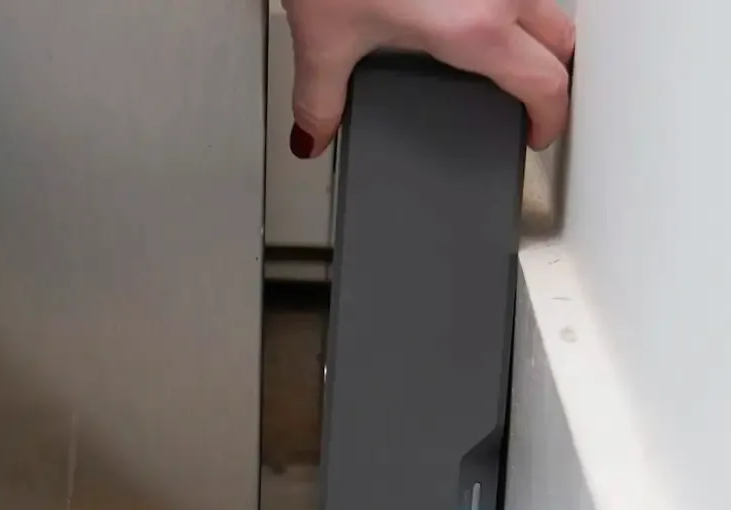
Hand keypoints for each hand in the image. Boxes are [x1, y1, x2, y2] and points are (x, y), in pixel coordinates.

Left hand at [282, 0, 575, 156]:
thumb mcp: (324, 40)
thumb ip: (321, 100)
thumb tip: (315, 132)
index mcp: (475, 25)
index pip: (544, 81)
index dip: (550, 116)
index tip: (538, 132)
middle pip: (558, 37)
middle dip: (549, 73)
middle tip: (526, 97)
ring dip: (533, 27)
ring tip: (501, 47)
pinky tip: (475, 4)